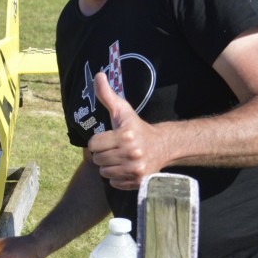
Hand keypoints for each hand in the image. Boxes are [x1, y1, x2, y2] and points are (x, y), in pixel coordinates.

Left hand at [87, 72, 166, 189]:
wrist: (163, 145)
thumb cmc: (137, 127)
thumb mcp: (123, 110)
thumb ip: (107, 94)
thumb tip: (98, 75)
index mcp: (125, 135)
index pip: (93, 145)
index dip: (97, 141)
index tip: (107, 138)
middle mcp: (132, 153)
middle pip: (98, 160)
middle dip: (103, 154)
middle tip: (114, 149)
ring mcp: (136, 169)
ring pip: (104, 173)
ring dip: (109, 166)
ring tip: (120, 158)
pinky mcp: (139, 181)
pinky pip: (114, 183)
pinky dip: (117, 177)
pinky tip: (125, 168)